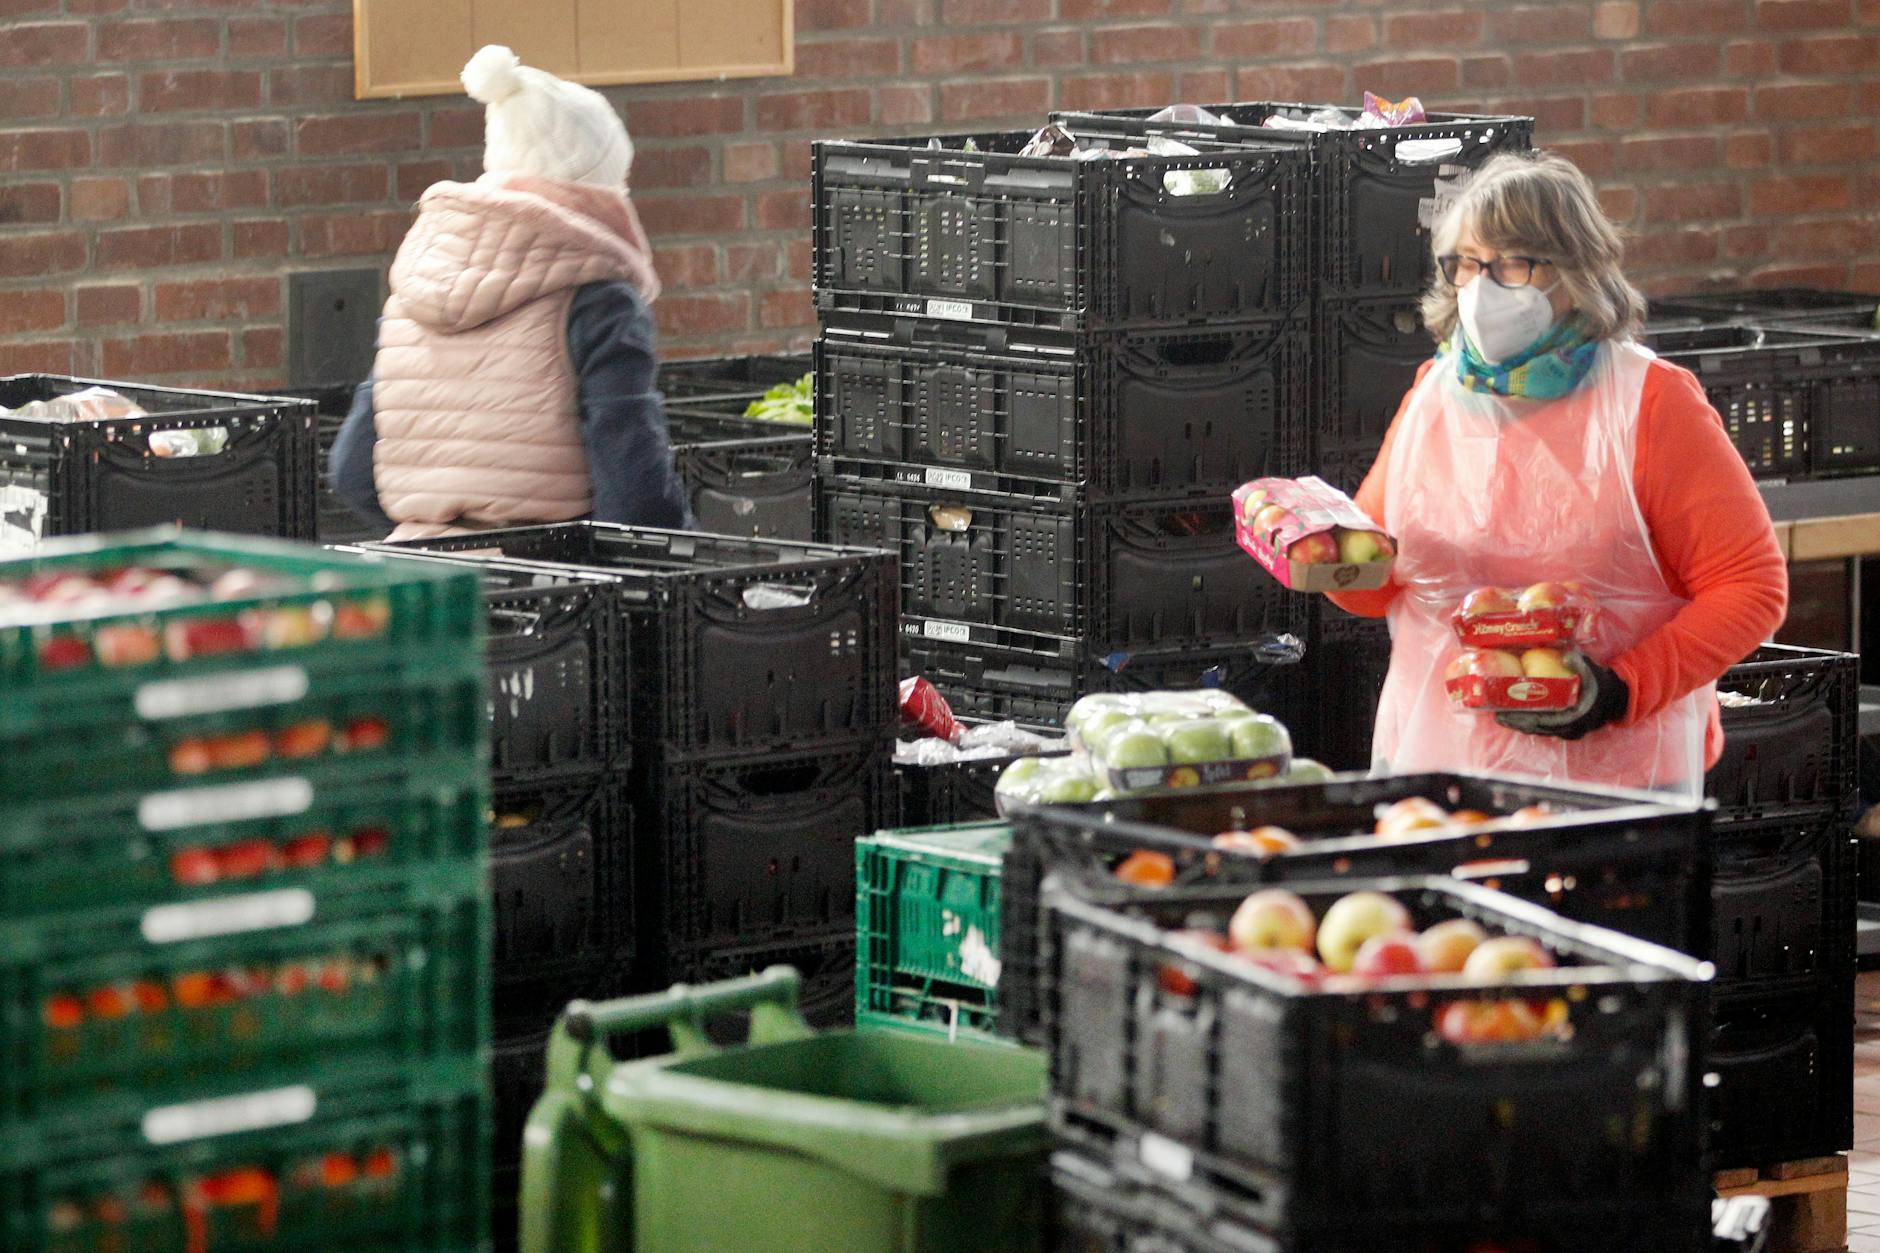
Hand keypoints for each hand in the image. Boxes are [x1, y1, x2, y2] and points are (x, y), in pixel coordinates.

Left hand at [1496, 654, 1629, 740]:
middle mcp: (1570, 729)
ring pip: (1540, 730)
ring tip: (1501, 717)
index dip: (1522, 719)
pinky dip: (1531, 724)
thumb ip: (1578, 662)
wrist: (1618, 696)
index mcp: (1575, 716)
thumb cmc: (1601, 682)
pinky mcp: (1567, 730)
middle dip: (1516, 723)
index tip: (1504, 715)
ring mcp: (1569, 732)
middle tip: (1497, 716)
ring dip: (1521, 724)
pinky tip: (1517, 717)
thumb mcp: (1591, 670)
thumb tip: (1565, 655)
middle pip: (1537, 728)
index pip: (1542, 721)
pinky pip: (1545, 729)